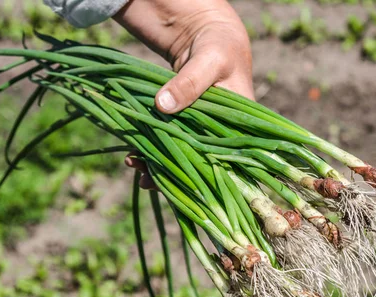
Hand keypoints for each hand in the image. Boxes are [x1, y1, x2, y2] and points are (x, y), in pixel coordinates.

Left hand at [114, 0, 253, 187]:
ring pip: (184, 157)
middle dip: (175, 175)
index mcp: (241, 126)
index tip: (178, 180)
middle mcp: (225, 135)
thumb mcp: (209, 60)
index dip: (204, 174)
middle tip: (146, 177)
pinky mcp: (188, 127)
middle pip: (201, 165)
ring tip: (134, 165)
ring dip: (160, 165)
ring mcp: (205, 133)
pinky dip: (154, 151)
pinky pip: (173, 144)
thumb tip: (162, 106)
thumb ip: (189, 82)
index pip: (227, 160)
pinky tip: (135, 156)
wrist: (210, 37)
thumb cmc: (219, 47)